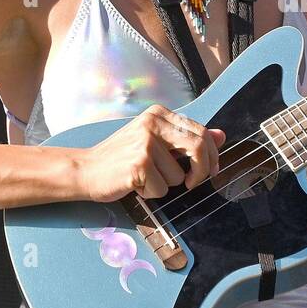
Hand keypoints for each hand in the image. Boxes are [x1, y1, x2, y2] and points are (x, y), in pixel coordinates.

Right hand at [75, 104, 225, 202]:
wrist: (86, 169)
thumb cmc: (121, 158)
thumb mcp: (156, 141)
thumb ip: (187, 138)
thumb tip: (221, 136)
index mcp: (159, 114)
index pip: (201, 131)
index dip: (212, 154)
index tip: (210, 170)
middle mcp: (153, 123)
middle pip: (199, 147)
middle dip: (202, 171)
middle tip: (192, 183)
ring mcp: (145, 143)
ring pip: (179, 175)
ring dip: (166, 185)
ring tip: (145, 178)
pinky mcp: (139, 164)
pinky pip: (162, 188)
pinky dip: (151, 193)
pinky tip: (135, 184)